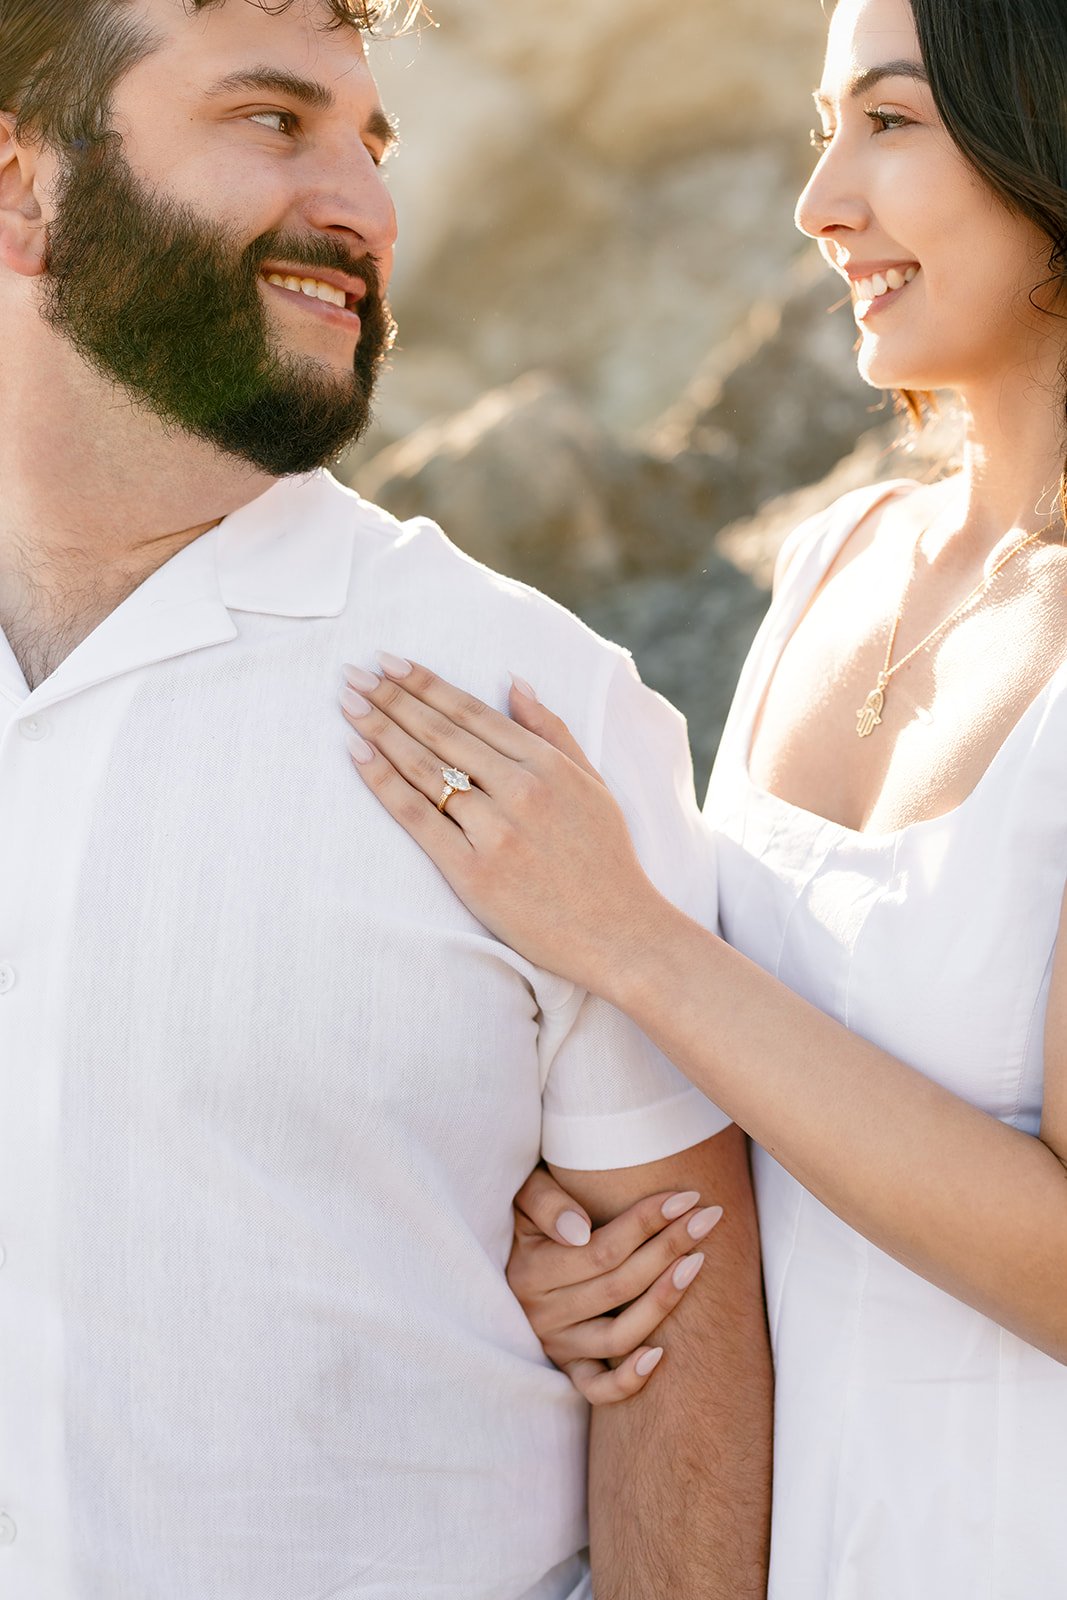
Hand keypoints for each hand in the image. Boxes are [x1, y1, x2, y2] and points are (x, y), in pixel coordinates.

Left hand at [339, 655, 671, 996]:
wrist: (619, 933)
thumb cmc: (606, 860)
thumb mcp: (592, 783)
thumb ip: (552, 731)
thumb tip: (513, 682)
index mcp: (548, 765)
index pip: (472, 713)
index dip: (426, 684)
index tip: (389, 662)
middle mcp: (520, 790)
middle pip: (441, 733)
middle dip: (392, 698)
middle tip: (352, 674)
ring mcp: (495, 830)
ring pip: (425, 768)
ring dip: (380, 731)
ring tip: (347, 704)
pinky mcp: (473, 872)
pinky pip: (417, 817)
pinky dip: (383, 782)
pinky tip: (357, 755)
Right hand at [507, 1166, 723, 1404]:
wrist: (499, 1268)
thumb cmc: (529, 1218)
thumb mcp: (524, 1197)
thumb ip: (546, 1204)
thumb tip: (579, 1230)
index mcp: (531, 1271)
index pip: (602, 1250)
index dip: (647, 1222)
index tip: (687, 1197)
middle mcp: (542, 1314)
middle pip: (620, 1286)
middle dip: (669, 1248)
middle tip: (709, 1218)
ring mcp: (556, 1346)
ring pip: (619, 1335)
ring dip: (663, 1300)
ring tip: (698, 1263)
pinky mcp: (567, 1369)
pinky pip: (597, 1389)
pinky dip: (628, 1380)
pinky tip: (661, 1355)